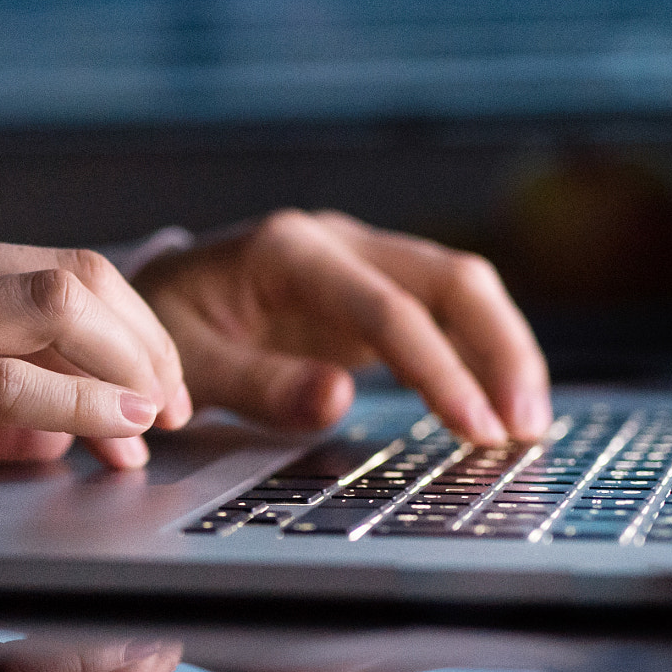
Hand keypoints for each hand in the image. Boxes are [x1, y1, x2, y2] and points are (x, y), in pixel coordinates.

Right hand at [0, 207, 191, 480]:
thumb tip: (83, 427)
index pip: (54, 264)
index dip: (127, 323)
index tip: (156, 379)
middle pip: (72, 276)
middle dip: (144, 343)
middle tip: (171, 404)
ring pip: (53, 310)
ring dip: (124, 368)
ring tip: (149, 421)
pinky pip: (2, 384)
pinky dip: (76, 406)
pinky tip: (110, 430)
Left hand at [134, 210, 550, 445]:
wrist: (145, 294)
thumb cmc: (159, 327)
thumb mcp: (188, 363)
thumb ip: (259, 384)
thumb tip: (337, 400)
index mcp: (288, 251)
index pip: (387, 308)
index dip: (439, 369)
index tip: (474, 427)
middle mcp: (337, 243)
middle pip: (450, 280)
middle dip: (499, 351)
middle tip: (522, 429)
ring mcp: (361, 262)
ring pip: (460, 290)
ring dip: (502, 354)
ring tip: (526, 427)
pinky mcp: (373, 293)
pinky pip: (442, 316)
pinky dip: (476, 358)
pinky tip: (496, 409)